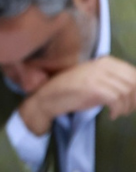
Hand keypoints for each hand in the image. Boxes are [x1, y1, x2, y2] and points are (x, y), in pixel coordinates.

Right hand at [19, 56, 135, 134]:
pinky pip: (115, 99)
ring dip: (127, 107)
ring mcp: (96, 75)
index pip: (133, 72)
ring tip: (120, 113)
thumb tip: (135, 89)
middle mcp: (102, 65)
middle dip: (135, 99)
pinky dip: (117, 110)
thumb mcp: (96, 80)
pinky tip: (112, 115)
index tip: (133, 102)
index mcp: (106, 61)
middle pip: (133, 82)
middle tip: (129, 109)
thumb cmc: (74, 89)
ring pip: (126, 92)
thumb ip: (115, 79)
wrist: (50, 95)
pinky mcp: (92, 87)